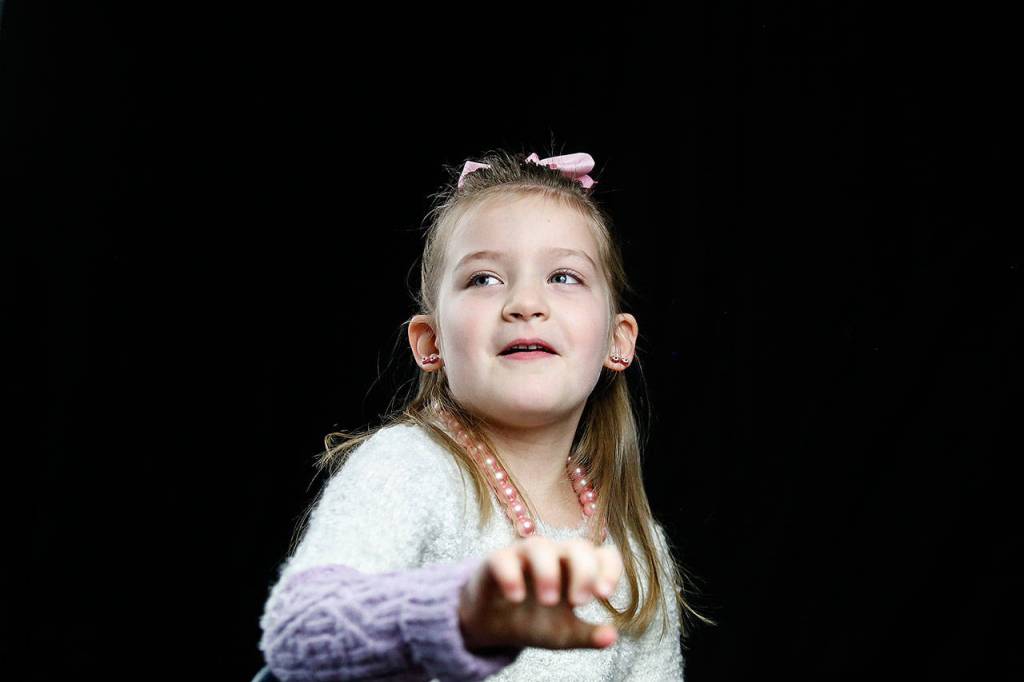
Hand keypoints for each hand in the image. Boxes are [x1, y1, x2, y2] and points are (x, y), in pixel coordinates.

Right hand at [457, 536, 623, 651]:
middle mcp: (554, 556)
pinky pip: (503, 558)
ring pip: (540, 546)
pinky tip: (516, 598)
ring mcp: (524, 556)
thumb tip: (612, 637)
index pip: (603, 555)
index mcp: (576, 570)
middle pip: (577, 546)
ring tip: (549, 601)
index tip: (605, 595)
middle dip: (583, 572)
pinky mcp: (496, 561)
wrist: (493, 626)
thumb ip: (588, 635)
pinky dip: (510, 576)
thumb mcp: (564, 633)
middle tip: (579, 602)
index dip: (609, 569)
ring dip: (548, 573)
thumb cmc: (534, 621)